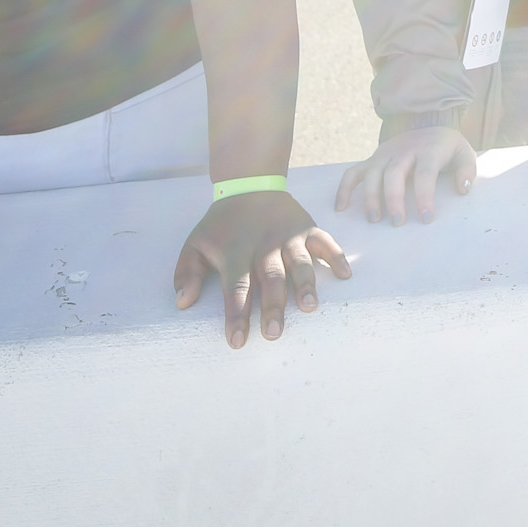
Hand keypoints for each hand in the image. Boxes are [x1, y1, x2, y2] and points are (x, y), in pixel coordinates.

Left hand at [172, 190, 349, 349]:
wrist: (249, 184)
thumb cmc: (222, 224)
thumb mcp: (195, 244)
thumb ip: (187, 274)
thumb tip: (182, 303)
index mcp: (235, 252)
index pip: (236, 287)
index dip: (236, 315)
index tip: (237, 341)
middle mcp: (264, 245)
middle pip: (270, 279)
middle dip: (272, 307)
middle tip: (274, 333)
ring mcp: (289, 236)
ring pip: (299, 262)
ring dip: (305, 285)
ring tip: (309, 308)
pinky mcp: (307, 227)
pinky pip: (325, 242)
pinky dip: (336, 256)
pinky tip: (345, 275)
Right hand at [335, 124, 477, 225]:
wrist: (425, 123)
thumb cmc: (446, 147)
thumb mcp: (464, 153)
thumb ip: (467, 170)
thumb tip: (463, 189)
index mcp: (428, 149)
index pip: (425, 173)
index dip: (424, 196)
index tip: (425, 218)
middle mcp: (403, 150)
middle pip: (394, 173)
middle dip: (394, 198)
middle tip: (397, 222)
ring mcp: (384, 154)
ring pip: (372, 173)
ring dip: (371, 197)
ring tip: (374, 219)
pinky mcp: (372, 159)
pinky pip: (353, 173)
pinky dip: (344, 189)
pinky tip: (341, 208)